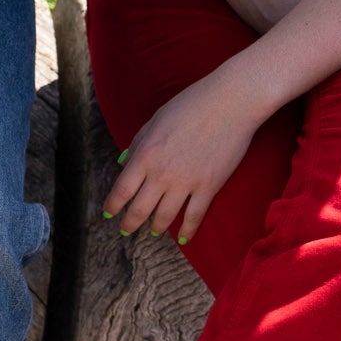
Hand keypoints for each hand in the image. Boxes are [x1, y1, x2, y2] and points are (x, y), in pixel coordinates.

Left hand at [103, 74, 265, 244]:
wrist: (231, 101)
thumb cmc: (192, 105)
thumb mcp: (156, 120)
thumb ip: (138, 143)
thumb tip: (123, 164)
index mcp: (145, 154)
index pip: (121, 190)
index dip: (112, 206)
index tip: (109, 214)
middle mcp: (162, 173)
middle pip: (139, 210)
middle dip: (130, 224)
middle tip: (127, 230)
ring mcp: (186, 182)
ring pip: (165, 217)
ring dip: (157, 227)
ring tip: (155, 231)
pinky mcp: (209, 187)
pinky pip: (194, 216)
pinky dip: (188, 230)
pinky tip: (183, 238)